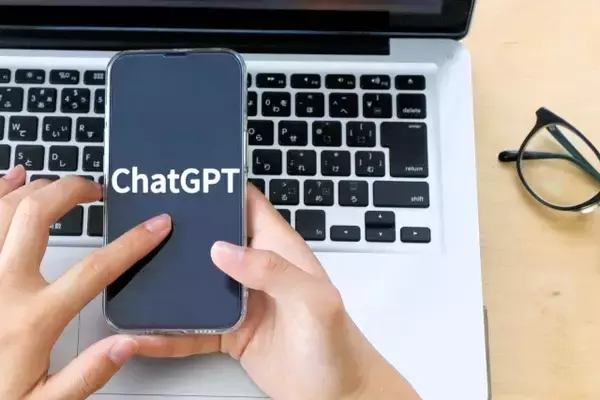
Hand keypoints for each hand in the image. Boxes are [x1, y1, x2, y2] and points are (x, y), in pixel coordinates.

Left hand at [0, 166, 172, 399]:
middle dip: (74, 191)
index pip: (96, 269)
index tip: (156, 226)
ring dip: (35, 187)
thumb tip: (127, 344)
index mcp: (32, 320)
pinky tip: (11, 179)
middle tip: (96, 190)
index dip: (133, 243)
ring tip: (60, 182)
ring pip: (5, 209)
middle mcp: (2, 288)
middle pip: (39, 215)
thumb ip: (87, 375)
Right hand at [134, 184, 421, 399]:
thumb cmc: (337, 347)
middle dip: (182, 231)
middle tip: (142, 223)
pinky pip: (191, 329)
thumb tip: (224, 250)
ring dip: (168, 282)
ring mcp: (240, 302)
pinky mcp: (229, 333)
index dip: (223, 188)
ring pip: (195, 284)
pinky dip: (168, 333)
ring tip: (131, 274)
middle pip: (212, 239)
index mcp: (280, 251)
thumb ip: (274, 271)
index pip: (249, 205)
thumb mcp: (314, 301)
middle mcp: (256, 270)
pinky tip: (146, 335)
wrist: (336, 395)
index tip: (189, 179)